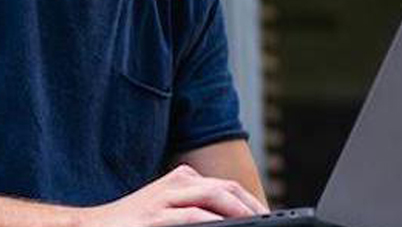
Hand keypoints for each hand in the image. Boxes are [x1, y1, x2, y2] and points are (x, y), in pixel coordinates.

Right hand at [81, 164, 269, 226]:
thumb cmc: (132, 225)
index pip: (224, 187)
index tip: (267, 216)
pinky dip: (213, 222)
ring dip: (239, 210)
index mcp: (180, 180)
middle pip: (224, 188)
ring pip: (213, 196)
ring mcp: (164, 199)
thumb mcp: (165, 211)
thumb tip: (228, 222)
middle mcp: (175, 183)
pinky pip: (192, 217)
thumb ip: (194, 211)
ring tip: (257, 223)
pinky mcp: (154, 218)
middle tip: (269, 220)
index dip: (249, 201)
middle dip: (251, 205)